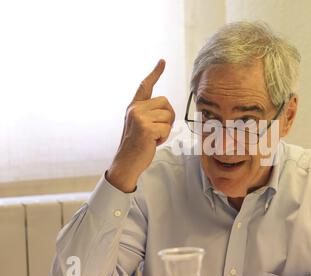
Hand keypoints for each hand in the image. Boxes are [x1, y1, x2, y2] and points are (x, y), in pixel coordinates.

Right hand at [106, 59, 174, 191]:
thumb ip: (149, 114)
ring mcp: (139, 117)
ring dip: (165, 129)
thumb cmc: (137, 146)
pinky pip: (167, 128)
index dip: (155, 73)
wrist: (126, 162)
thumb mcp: (140, 125)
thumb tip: (166, 109)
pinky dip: (164, 138)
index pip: (145, 86)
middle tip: (158, 130)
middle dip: (168, 117)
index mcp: (133, 107)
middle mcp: (135, 109)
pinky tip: (153, 142)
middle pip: (165, 103)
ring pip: (168, 116)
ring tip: (153, 137)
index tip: (163, 61)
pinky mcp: (145, 128)